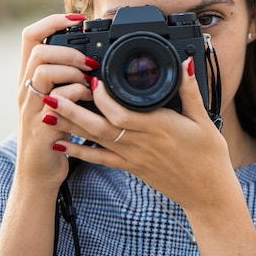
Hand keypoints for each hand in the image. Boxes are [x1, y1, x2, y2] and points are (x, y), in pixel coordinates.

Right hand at [17, 13, 93, 190]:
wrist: (40, 171)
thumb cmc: (56, 130)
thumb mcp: (60, 98)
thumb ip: (69, 77)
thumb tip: (93, 57)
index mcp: (31, 79)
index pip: (31, 37)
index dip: (53, 21)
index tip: (78, 18)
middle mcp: (26, 90)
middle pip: (39, 52)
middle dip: (69, 52)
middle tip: (89, 63)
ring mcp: (31, 108)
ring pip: (44, 72)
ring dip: (73, 73)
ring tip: (90, 83)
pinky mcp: (41, 127)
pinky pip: (56, 102)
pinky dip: (77, 95)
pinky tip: (90, 100)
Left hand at [45, 57, 234, 208]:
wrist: (207, 192)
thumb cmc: (208, 156)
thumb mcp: (204, 121)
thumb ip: (190, 91)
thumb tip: (186, 63)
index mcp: (159, 127)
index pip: (122, 112)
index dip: (103, 97)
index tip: (92, 79)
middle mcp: (141, 142)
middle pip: (100, 125)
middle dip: (73, 110)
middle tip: (51, 94)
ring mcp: (133, 157)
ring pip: (95, 140)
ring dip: (70, 126)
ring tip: (46, 114)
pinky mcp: (131, 167)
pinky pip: (100, 160)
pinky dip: (79, 153)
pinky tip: (61, 146)